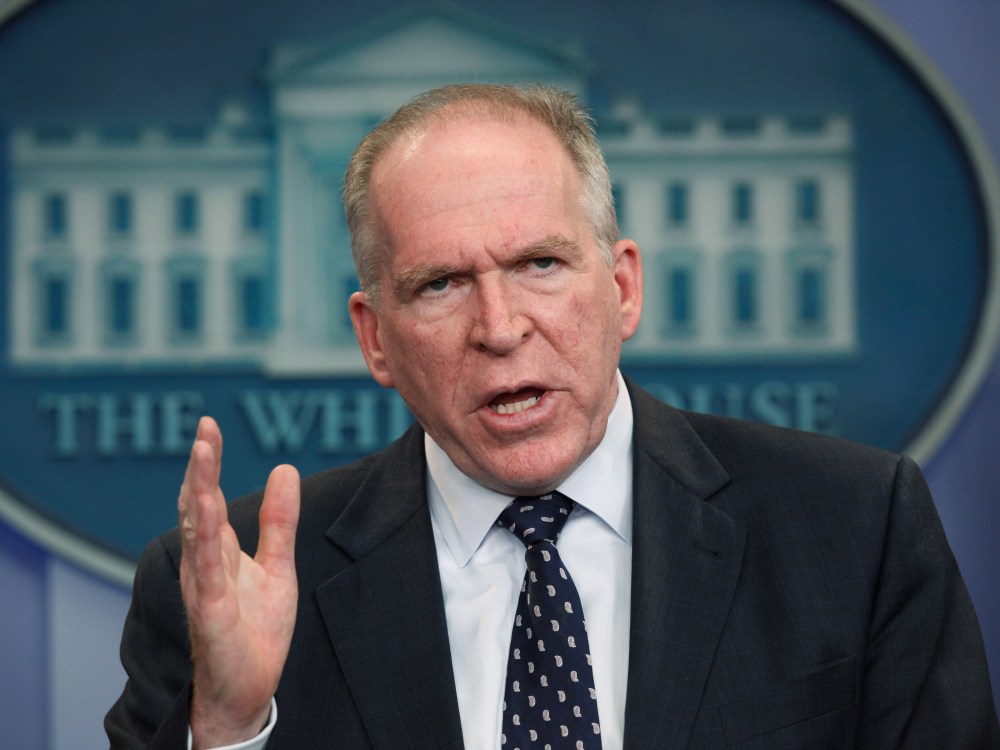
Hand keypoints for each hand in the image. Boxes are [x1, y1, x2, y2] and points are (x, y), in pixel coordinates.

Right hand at [178, 416, 299, 748]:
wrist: (247, 690)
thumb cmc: (256, 631)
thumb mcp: (278, 566)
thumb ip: (279, 522)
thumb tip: (285, 468)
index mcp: (219, 550)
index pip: (210, 496)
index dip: (209, 462)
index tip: (210, 425)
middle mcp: (204, 562)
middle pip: (198, 505)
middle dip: (201, 467)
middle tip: (205, 429)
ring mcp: (203, 585)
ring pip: (197, 530)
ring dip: (199, 491)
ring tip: (202, 455)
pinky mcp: (209, 611)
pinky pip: (204, 571)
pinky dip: (204, 540)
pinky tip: (205, 513)